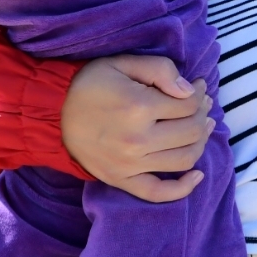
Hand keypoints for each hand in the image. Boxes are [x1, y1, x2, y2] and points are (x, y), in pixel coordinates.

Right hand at [59, 54, 211, 199]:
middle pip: (191, 132)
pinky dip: (183, 188)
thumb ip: (159, 70)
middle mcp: (137, 140)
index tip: (198, 86)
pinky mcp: (122, 181)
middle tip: (201, 104)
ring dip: (201, 143)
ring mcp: (130, 165)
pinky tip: (197, 176)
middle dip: (203, 115)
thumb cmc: (89, 84)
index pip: (188, 104)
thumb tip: (190, 91)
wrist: (54, 113)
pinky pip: (158, 193)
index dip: (199, 93)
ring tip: (202, 128)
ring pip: (184, 159)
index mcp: (139, 106)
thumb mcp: (122, 63)